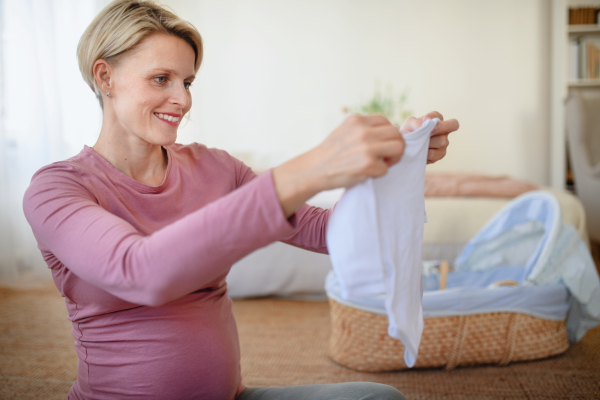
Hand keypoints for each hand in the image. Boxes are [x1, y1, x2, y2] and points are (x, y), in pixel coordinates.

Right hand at [272, 114, 404, 215]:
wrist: (314, 170)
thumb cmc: (331, 154)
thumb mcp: (345, 131)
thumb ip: (363, 129)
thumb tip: (388, 132)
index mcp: (356, 120)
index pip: (386, 121)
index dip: (388, 134)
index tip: (382, 145)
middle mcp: (362, 130)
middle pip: (396, 133)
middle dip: (396, 146)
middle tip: (388, 157)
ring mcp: (366, 147)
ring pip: (398, 148)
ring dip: (394, 158)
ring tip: (383, 164)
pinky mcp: (367, 164)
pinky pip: (386, 168)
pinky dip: (379, 173)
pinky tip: (368, 173)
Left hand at [400, 111, 458, 163]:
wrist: (404, 146)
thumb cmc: (408, 131)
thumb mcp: (409, 123)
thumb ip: (416, 122)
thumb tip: (425, 124)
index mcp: (438, 121)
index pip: (449, 118)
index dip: (441, 119)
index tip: (425, 120)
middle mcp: (444, 131)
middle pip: (452, 127)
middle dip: (441, 127)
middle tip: (430, 130)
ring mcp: (443, 143)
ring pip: (443, 141)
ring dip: (429, 142)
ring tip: (419, 142)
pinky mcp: (439, 155)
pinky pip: (435, 154)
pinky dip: (425, 152)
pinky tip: (420, 150)